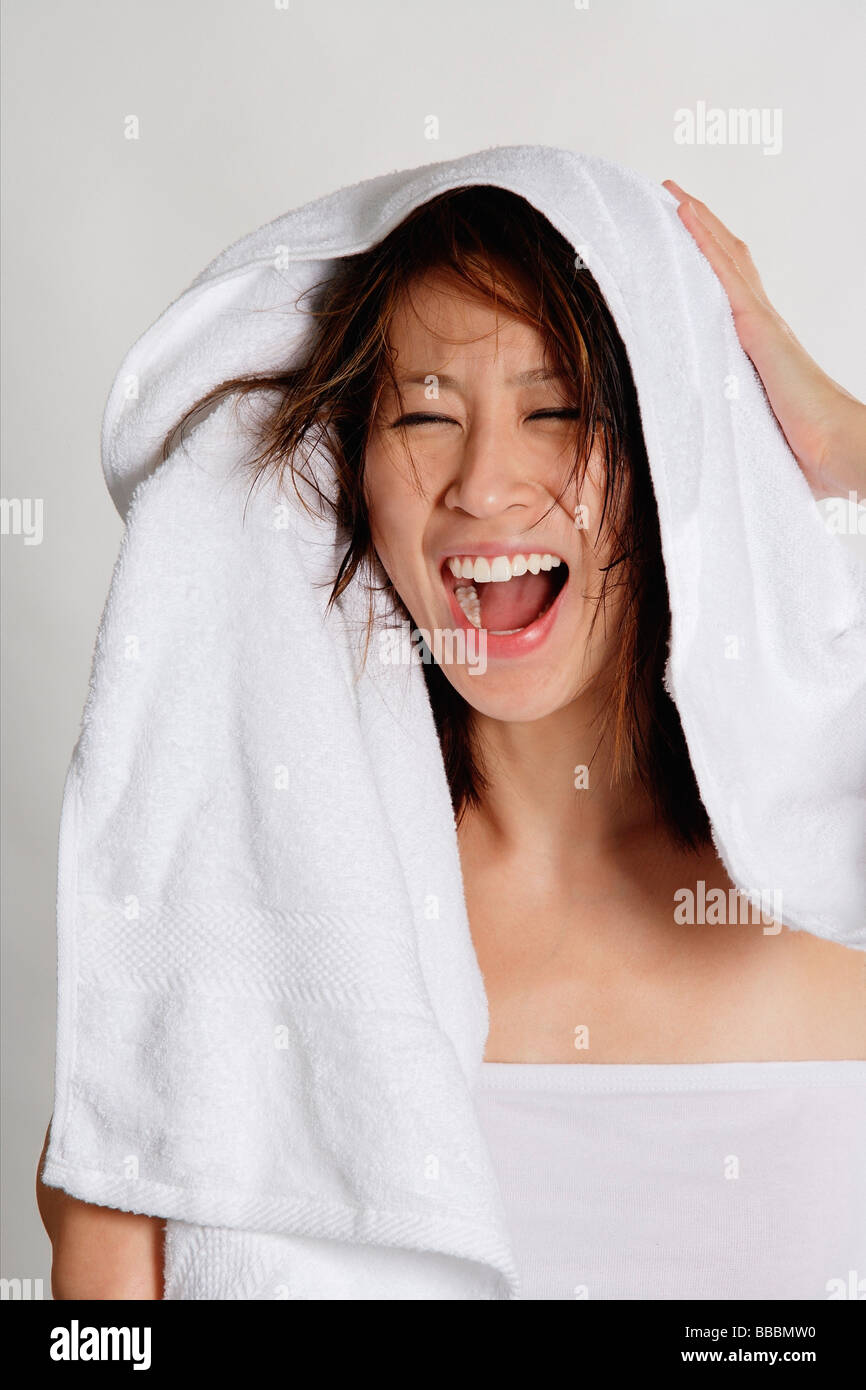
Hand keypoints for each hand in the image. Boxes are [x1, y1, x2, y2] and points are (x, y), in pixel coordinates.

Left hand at [663, 180, 865, 502]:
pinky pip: (725, 273)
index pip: (733, 292)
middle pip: (730, 263)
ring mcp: (762, 322)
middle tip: (674, 198)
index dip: (713, 263)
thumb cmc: (808, 449)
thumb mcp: (760, 426)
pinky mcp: (758, 327)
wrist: (840, 450)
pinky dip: (705, 240)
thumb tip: (715, 436)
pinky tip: (685, 214)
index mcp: (763, 348)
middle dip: (703, 230)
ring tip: (673, 192)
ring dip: (699, 222)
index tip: (689, 240)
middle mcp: (764, 325)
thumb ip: (741, 418)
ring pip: (726, 257)